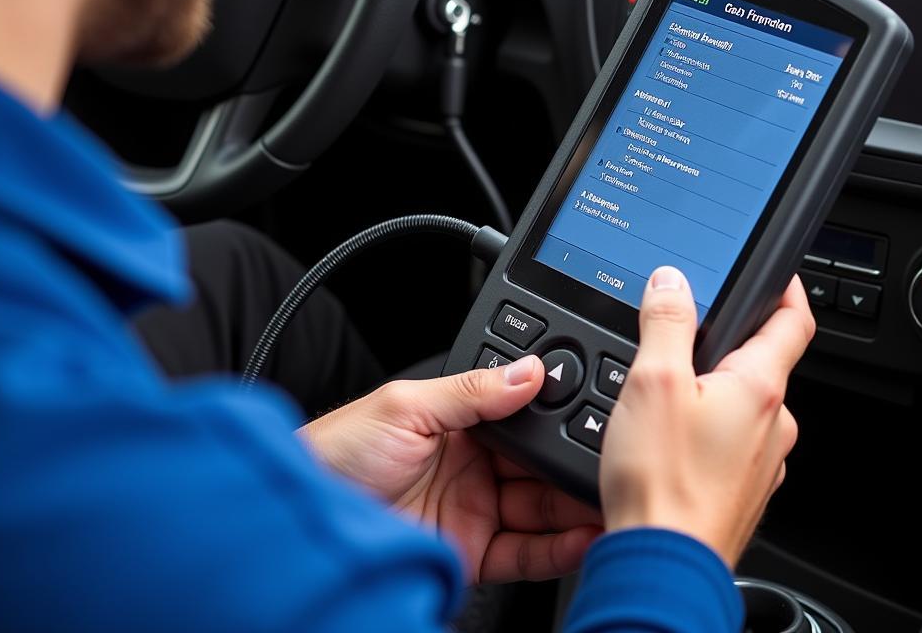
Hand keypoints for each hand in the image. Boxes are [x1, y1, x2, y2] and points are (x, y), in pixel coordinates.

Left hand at [300, 358, 602, 582]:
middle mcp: (474, 461)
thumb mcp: (407, 405)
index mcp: (459, 417)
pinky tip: (583, 536)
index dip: (558, 414)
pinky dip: (559, 548)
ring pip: (542, 506)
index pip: (523, 414)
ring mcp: (475, 507)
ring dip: (577, 504)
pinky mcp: (472, 551)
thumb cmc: (340, 450)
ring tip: (610, 498)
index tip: (596, 411)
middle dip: (578, 460)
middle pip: (540, 462)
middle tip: (615, 458)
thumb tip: (530, 369)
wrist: (306, 519)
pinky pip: (526, 552)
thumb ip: (472, 390)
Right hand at [600, 266, 814, 567]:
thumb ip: (666, 323)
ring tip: (663, 394)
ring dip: (712, 390)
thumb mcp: (653, 381)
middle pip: (761, 363)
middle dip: (726, 344)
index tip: (777, 273)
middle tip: (683, 335)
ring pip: (743, 406)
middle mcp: (774, 425)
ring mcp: (761, 462)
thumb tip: (672, 282)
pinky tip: (668, 440)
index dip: (787, 289)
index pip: (794, 322)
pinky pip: (731, 442)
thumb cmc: (663, 482)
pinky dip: (707, 429)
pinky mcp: (741, 489)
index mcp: (760, 388)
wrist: (662, 563)